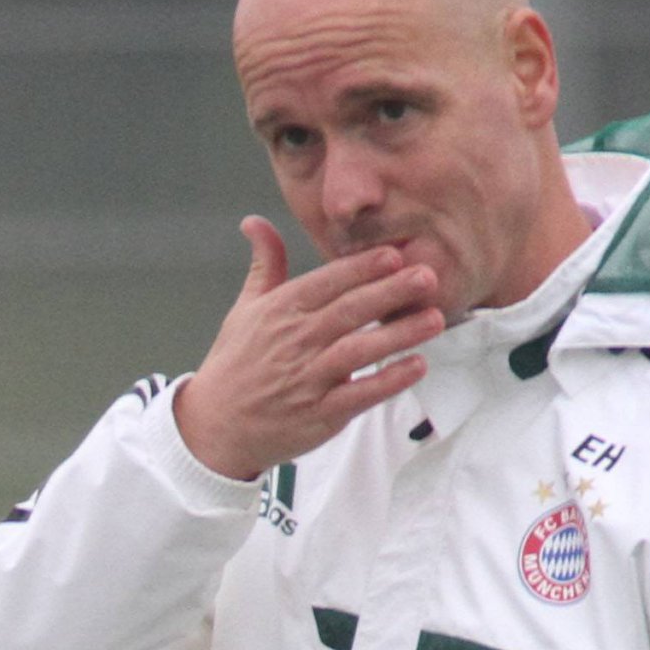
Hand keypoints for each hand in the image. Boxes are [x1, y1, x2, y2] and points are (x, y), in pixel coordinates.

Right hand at [170, 218, 445, 483]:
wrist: (215, 427)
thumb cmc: (235, 365)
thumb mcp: (244, 310)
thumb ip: (264, 265)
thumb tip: (255, 221)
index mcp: (280, 311)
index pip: (327, 283)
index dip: (362, 268)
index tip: (394, 256)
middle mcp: (295, 342)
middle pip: (349, 311)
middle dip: (391, 292)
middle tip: (428, 276)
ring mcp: (307, 380)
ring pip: (360, 351)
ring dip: (399, 334)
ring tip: (435, 319)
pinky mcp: (319, 415)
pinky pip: (359, 395)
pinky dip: (388, 381)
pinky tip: (417, 366)